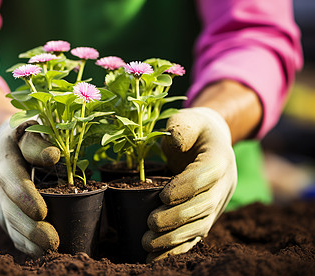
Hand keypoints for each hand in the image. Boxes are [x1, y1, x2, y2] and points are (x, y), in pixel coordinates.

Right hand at [0, 119, 60, 256]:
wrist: (2, 144)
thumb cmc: (24, 136)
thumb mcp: (29, 129)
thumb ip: (37, 142)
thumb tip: (53, 157)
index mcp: (3, 158)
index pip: (10, 178)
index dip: (24, 196)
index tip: (42, 212)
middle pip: (9, 208)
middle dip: (29, 226)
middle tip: (52, 240)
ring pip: (9, 223)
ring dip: (28, 239)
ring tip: (49, 249)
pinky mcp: (1, 211)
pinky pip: (10, 230)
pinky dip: (24, 242)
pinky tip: (39, 251)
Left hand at [142, 107, 236, 261]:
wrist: (211, 140)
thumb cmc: (193, 128)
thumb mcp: (187, 119)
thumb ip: (181, 126)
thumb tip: (175, 142)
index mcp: (220, 157)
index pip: (206, 176)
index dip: (186, 187)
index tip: (163, 196)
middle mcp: (224, 183)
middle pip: (204, 205)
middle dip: (177, 218)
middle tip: (150, 224)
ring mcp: (219, 201)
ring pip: (201, 225)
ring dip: (176, 238)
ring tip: (149, 244)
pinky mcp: (210, 213)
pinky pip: (197, 233)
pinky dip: (179, 246)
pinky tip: (159, 256)